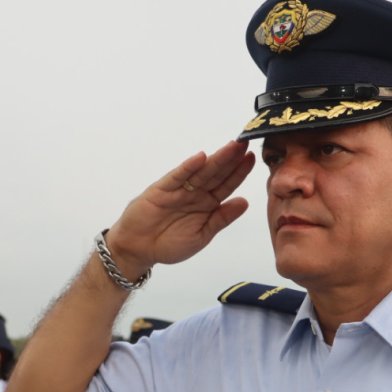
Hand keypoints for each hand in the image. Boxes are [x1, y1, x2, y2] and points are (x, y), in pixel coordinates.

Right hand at [105, 140, 255, 272]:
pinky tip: (200, 158)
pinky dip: (188, 168)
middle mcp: (195, 193)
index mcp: (207, 204)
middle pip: (216, 173)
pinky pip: (177, 177)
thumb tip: (245, 202)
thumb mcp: (202, 235)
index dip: (239, 172)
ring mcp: (179, 190)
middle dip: (231, 158)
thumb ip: (222, 218)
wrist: (139, 249)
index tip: (252, 158)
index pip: (226, 185)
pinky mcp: (161, 190)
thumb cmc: (169, 244)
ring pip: (201, 172)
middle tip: (246, 142)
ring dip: (216, 159)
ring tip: (232, 146)